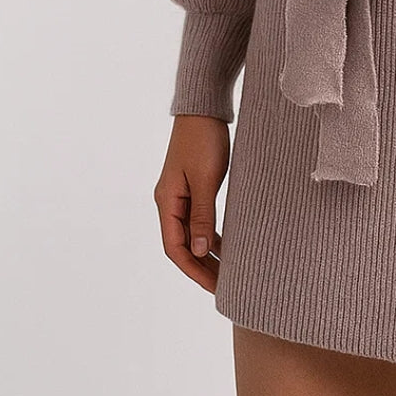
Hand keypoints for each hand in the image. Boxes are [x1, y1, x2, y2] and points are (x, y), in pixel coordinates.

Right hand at [154, 114, 230, 293]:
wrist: (204, 108)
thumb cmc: (204, 139)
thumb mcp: (205, 179)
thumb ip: (202, 215)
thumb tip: (200, 250)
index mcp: (167, 201)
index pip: (175, 248)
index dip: (194, 270)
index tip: (215, 287)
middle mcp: (169, 201)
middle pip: (182, 245)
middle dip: (201, 267)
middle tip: (225, 286)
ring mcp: (180, 195)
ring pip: (191, 234)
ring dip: (207, 253)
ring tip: (228, 272)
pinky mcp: (192, 187)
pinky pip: (198, 220)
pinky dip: (211, 235)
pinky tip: (227, 246)